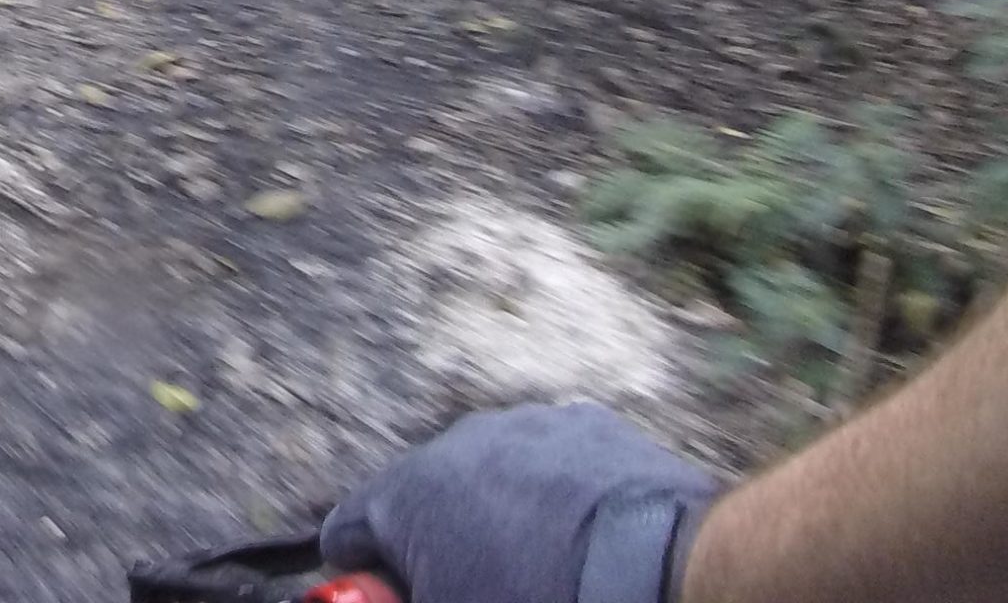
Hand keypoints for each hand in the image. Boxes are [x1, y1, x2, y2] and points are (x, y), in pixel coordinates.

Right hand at [322, 403, 718, 602]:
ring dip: (495, 516)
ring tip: (543, 569)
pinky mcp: (583, 422)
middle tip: (472, 591)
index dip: (361, 581)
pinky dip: (554, 495)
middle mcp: (448, 446)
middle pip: (416, 502)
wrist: (663, 574)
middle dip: (434, 547)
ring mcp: (519, 426)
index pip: (344, 535)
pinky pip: (550, 462)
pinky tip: (586, 540)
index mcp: (403, 498)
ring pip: (486, 477)